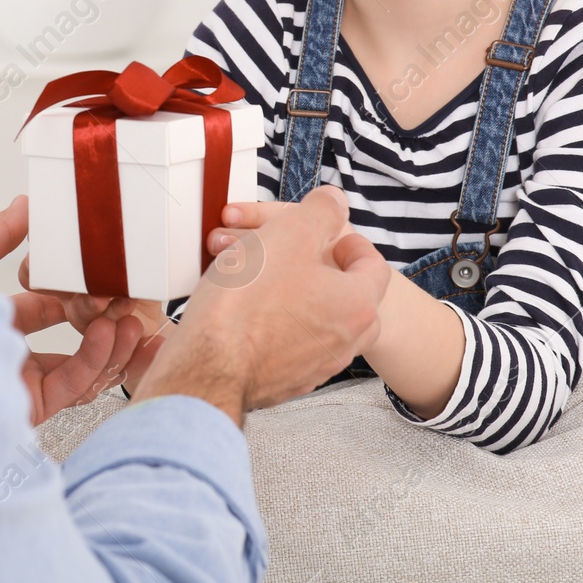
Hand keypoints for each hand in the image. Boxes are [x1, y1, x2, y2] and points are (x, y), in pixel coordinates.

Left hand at [0, 196, 144, 424]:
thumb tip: (27, 203)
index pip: (40, 309)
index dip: (73, 294)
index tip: (101, 278)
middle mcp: (2, 355)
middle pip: (66, 343)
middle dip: (106, 324)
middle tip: (132, 305)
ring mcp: (15, 384)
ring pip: (78, 368)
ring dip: (111, 344)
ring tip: (135, 320)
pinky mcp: (24, 408)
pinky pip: (70, 386)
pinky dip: (95, 360)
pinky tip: (109, 334)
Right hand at [133, 185, 390, 425]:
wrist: (209, 367)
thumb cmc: (247, 304)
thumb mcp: (289, 232)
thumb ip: (322, 210)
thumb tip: (334, 201)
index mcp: (357, 304)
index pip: (373, 265)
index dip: (349, 241)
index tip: (327, 233)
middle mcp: (344, 341)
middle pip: (350, 297)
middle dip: (323, 270)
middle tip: (296, 255)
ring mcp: (315, 366)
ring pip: (315, 320)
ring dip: (294, 295)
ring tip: (260, 278)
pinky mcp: (283, 381)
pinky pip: (287, 344)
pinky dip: (273, 324)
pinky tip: (244, 310)